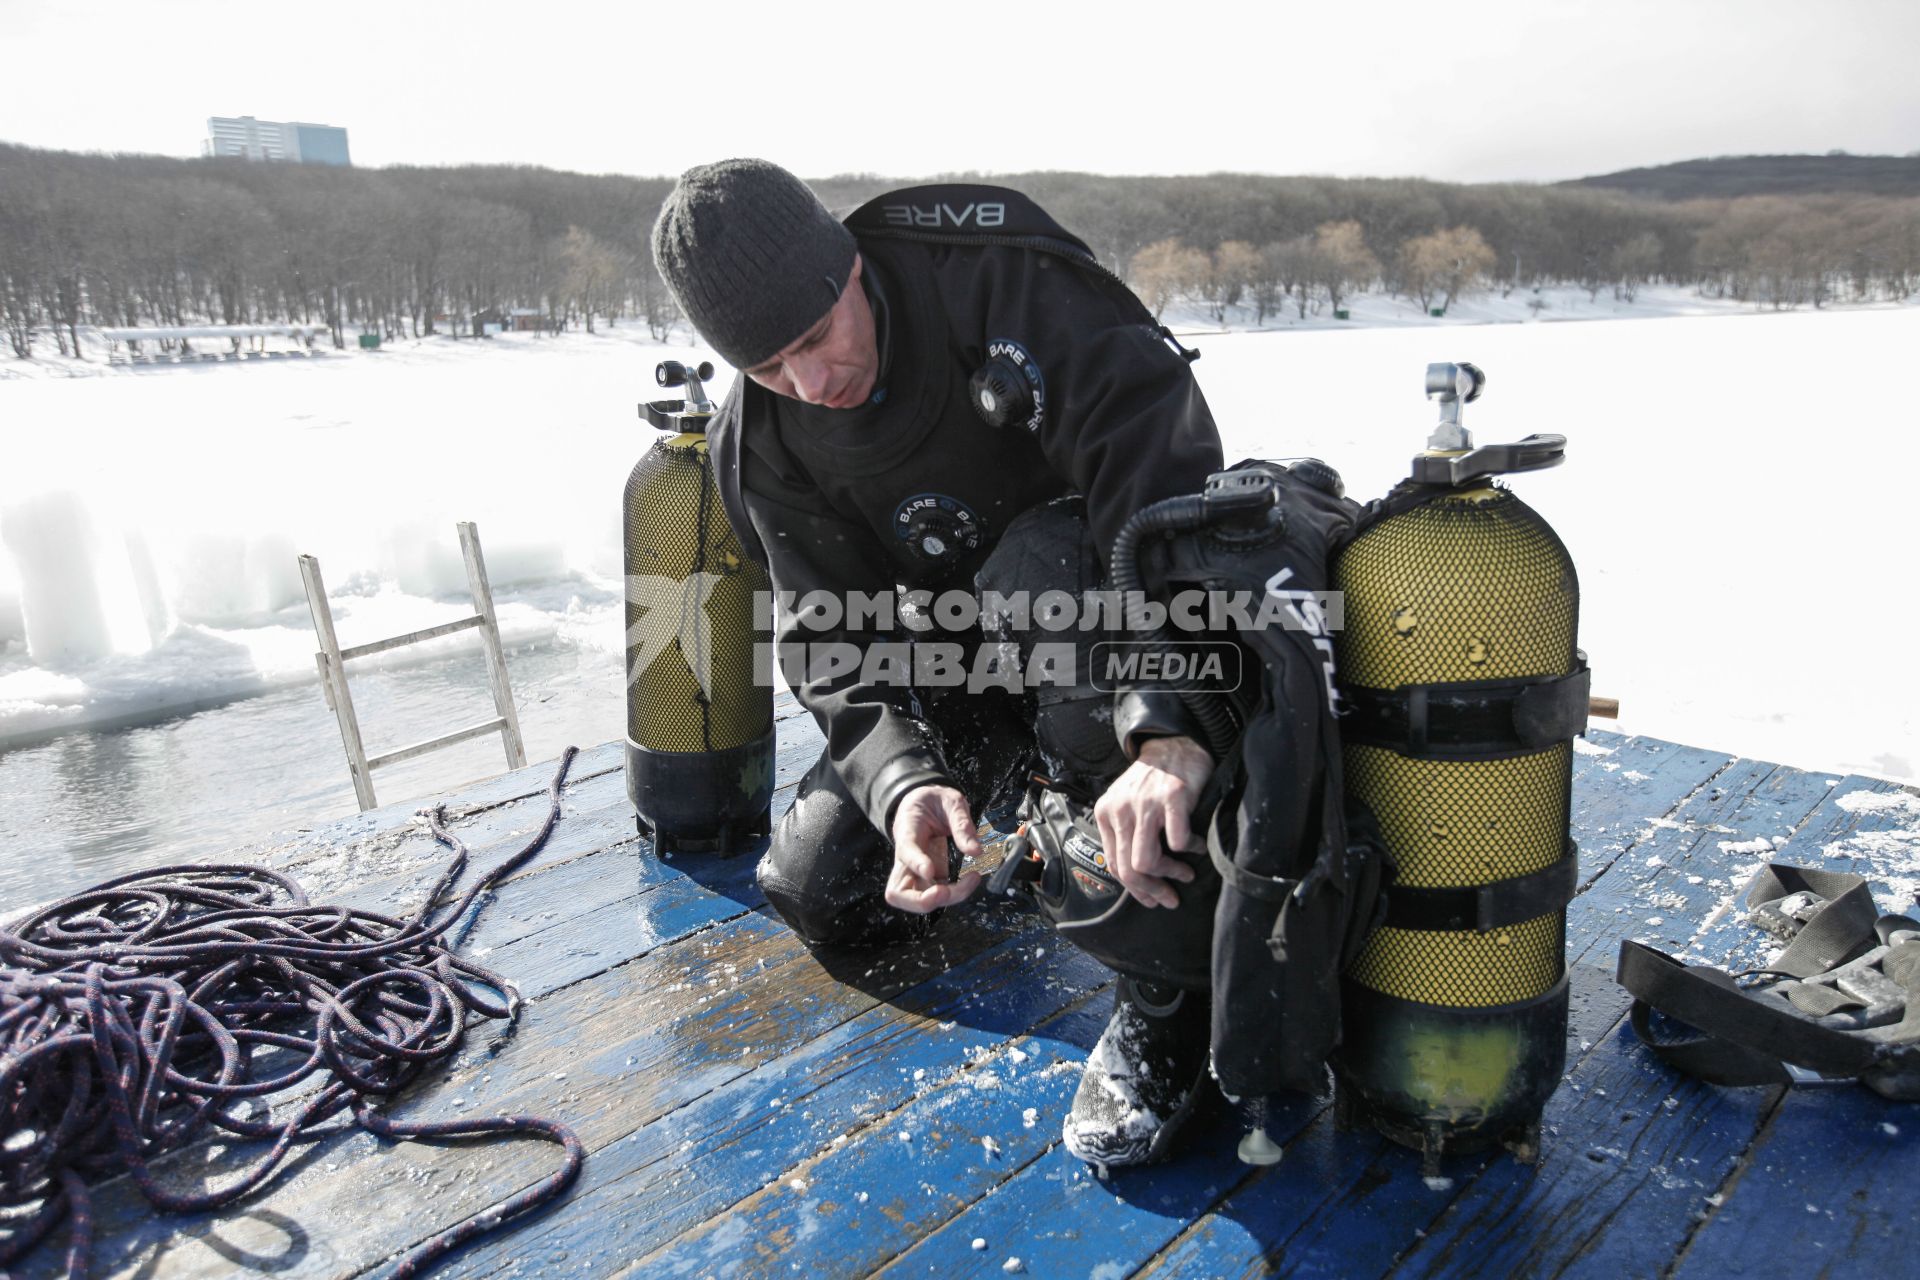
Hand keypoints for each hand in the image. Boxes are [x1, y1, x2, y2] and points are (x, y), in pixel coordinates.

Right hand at [885, 784, 985, 912]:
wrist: (923, 804)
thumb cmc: (934, 801)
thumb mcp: (951, 801)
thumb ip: (961, 823)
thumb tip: (975, 851)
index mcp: (907, 830)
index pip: (905, 851)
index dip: (915, 864)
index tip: (930, 871)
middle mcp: (905, 858)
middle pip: (897, 892)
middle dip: (922, 900)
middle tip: (945, 891)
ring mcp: (914, 872)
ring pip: (916, 900)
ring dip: (944, 900)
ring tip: (971, 880)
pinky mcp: (927, 878)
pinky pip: (935, 896)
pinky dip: (954, 895)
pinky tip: (970, 880)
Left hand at [1093, 735, 1213, 909]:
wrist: (1174, 745)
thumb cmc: (1154, 781)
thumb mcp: (1128, 806)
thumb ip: (1127, 835)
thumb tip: (1139, 881)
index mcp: (1105, 813)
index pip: (1113, 864)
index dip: (1134, 889)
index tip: (1152, 899)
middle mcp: (1120, 809)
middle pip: (1128, 869)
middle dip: (1151, 891)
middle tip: (1169, 898)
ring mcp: (1145, 804)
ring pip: (1147, 861)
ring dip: (1170, 874)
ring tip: (1185, 873)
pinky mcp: (1172, 798)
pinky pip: (1177, 842)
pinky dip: (1191, 850)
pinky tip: (1198, 846)